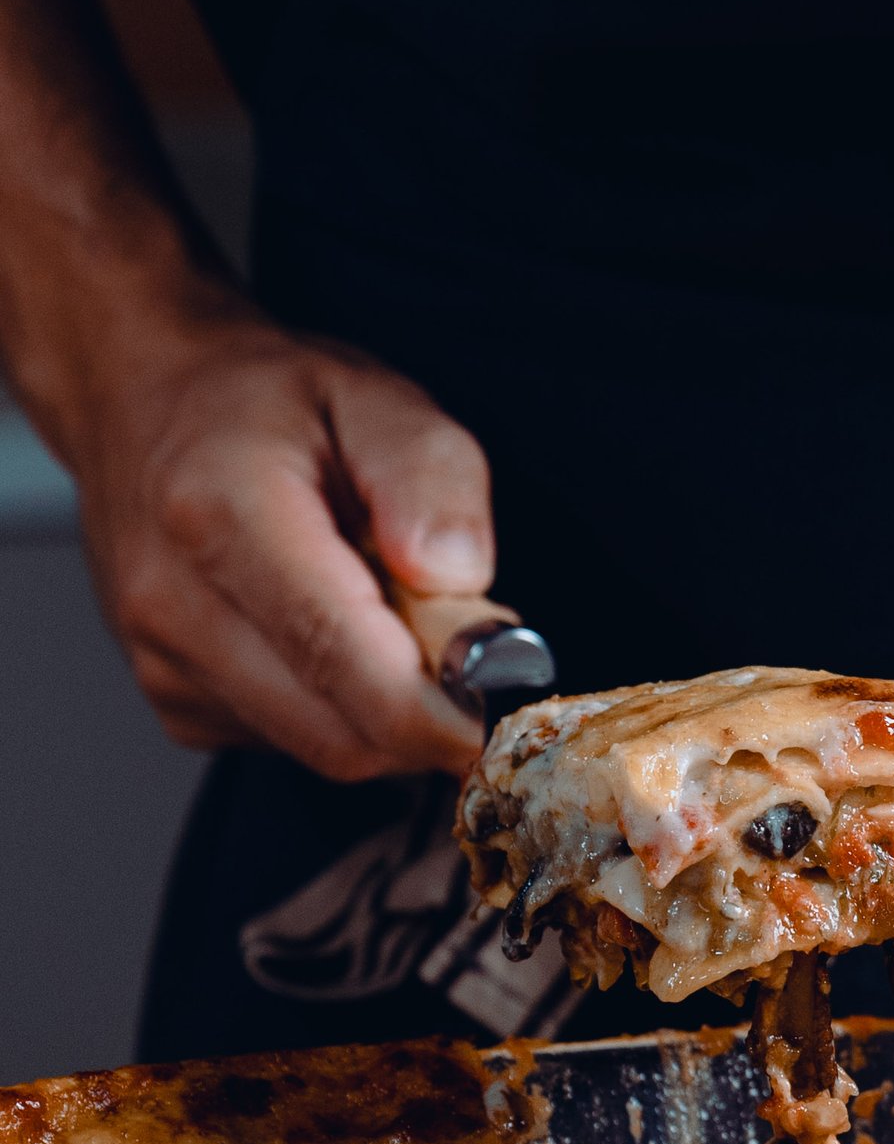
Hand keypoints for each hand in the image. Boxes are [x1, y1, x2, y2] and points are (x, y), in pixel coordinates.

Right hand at [67, 302, 495, 778]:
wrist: (138, 404)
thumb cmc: (261, 400)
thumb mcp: (372, 393)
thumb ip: (431, 477)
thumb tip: (460, 579)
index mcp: (223, 511)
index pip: (344, 659)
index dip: (441, 710)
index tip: (506, 704)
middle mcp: (176, 604)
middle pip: (343, 734)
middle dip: (427, 712)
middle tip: (460, 637)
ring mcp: (166, 665)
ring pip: (326, 749)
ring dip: (385, 710)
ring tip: (385, 615)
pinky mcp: (176, 705)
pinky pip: (294, 744)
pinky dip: (339, 709)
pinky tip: (329, 635)